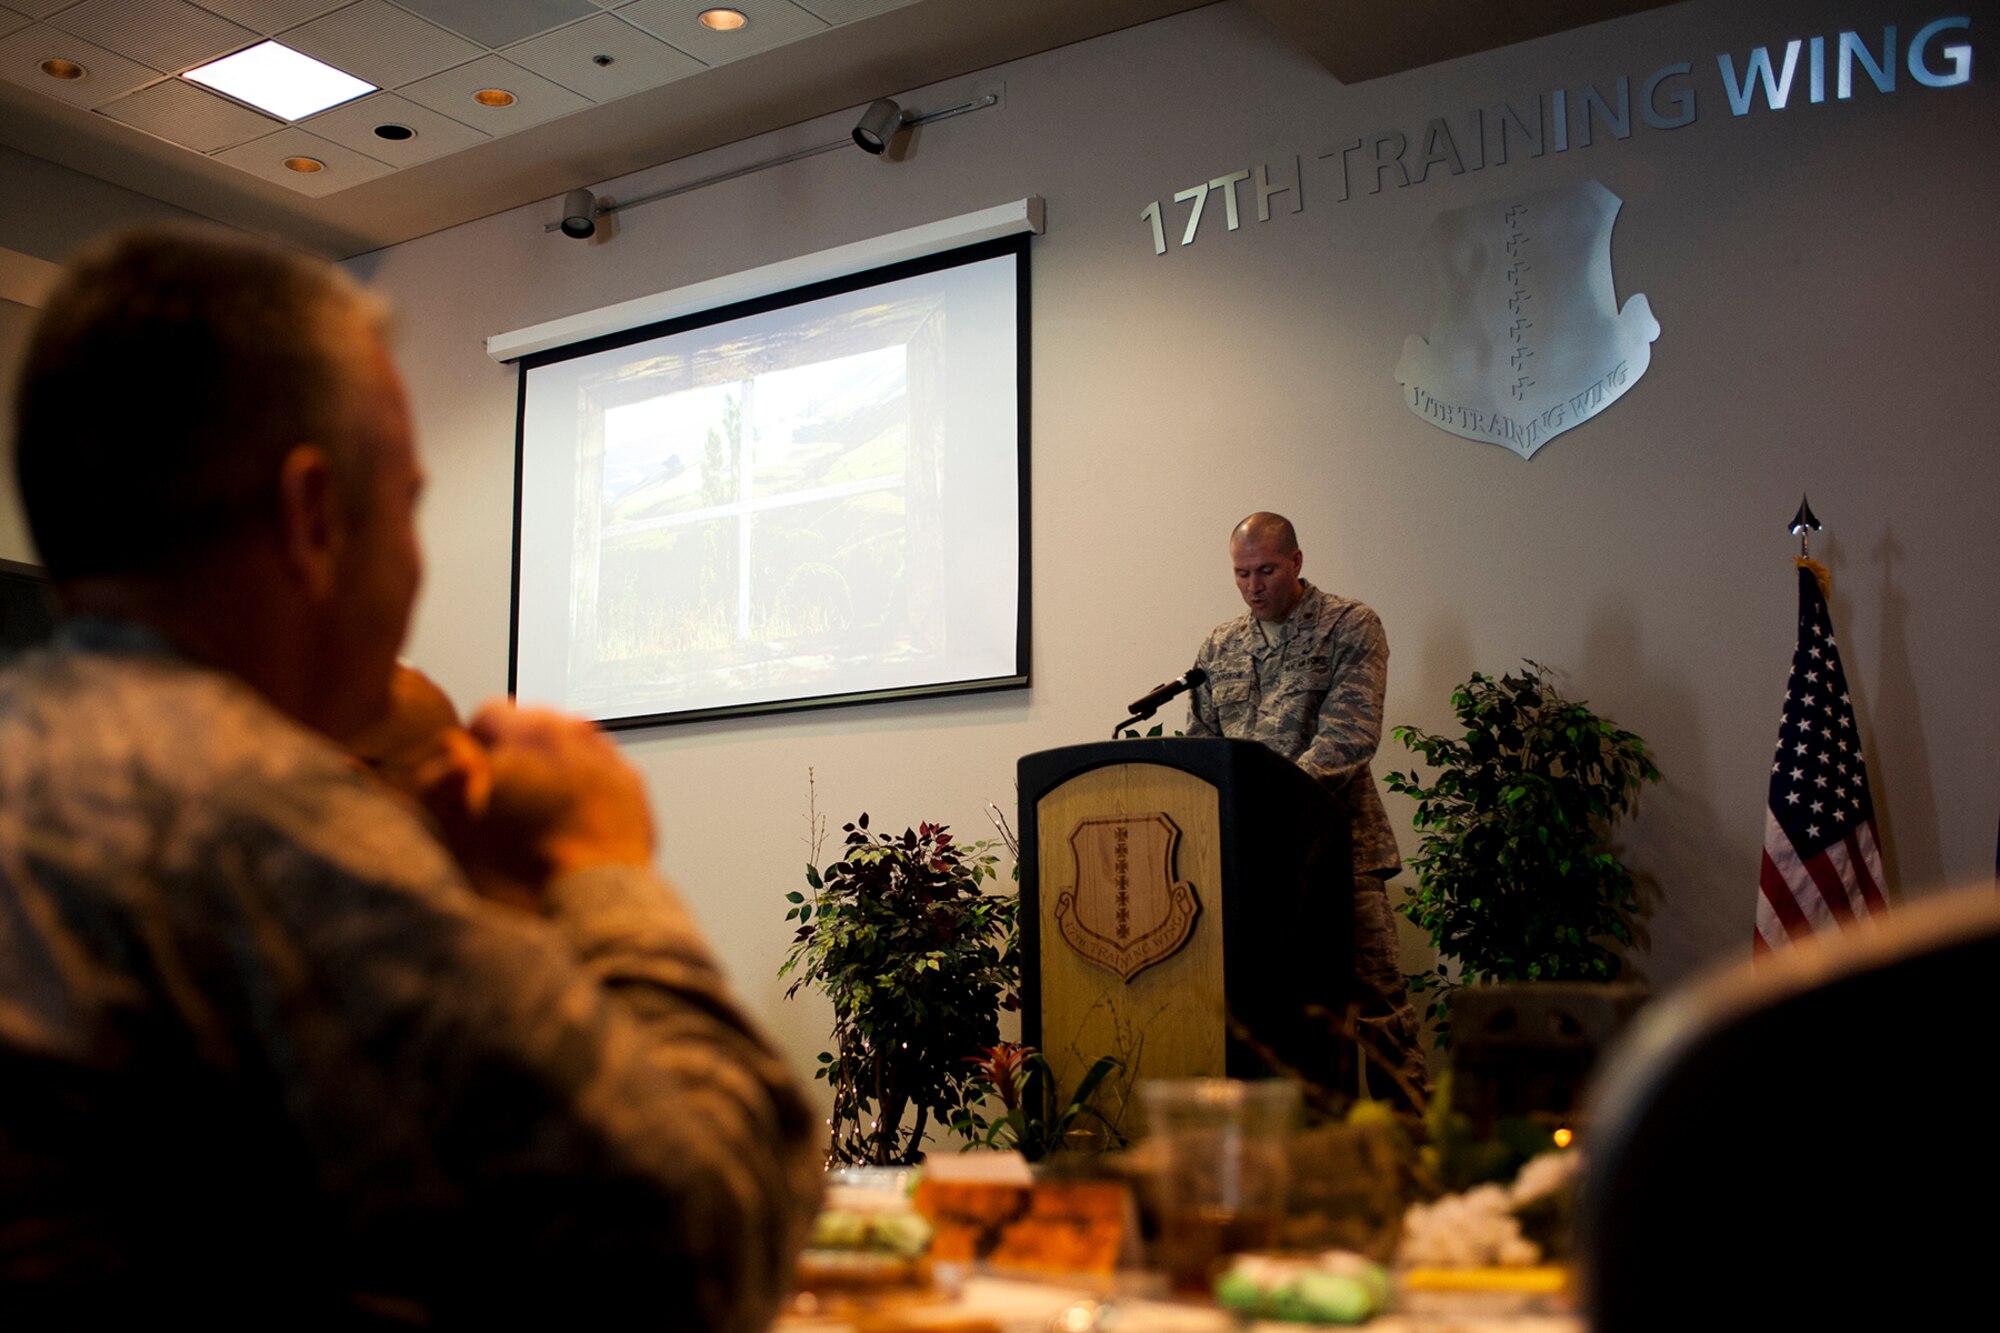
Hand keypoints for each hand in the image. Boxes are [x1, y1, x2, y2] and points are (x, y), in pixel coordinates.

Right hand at [447, 702, 654, 896]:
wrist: (592, 897)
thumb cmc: (528, 869)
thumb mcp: (459, 827)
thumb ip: (441, 780)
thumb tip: (451, 751)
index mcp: (528, 733)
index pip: (490, 714)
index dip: (475, 745)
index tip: (473, 770)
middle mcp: (574, 733)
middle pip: (533, 724)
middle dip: (517, 751)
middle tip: (505, 794)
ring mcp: (609, 756)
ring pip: (569, 744)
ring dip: (552, 765)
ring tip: (539, 809)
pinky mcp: (631, 783)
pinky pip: (599, 769)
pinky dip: (584, 785)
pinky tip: (571, 819)